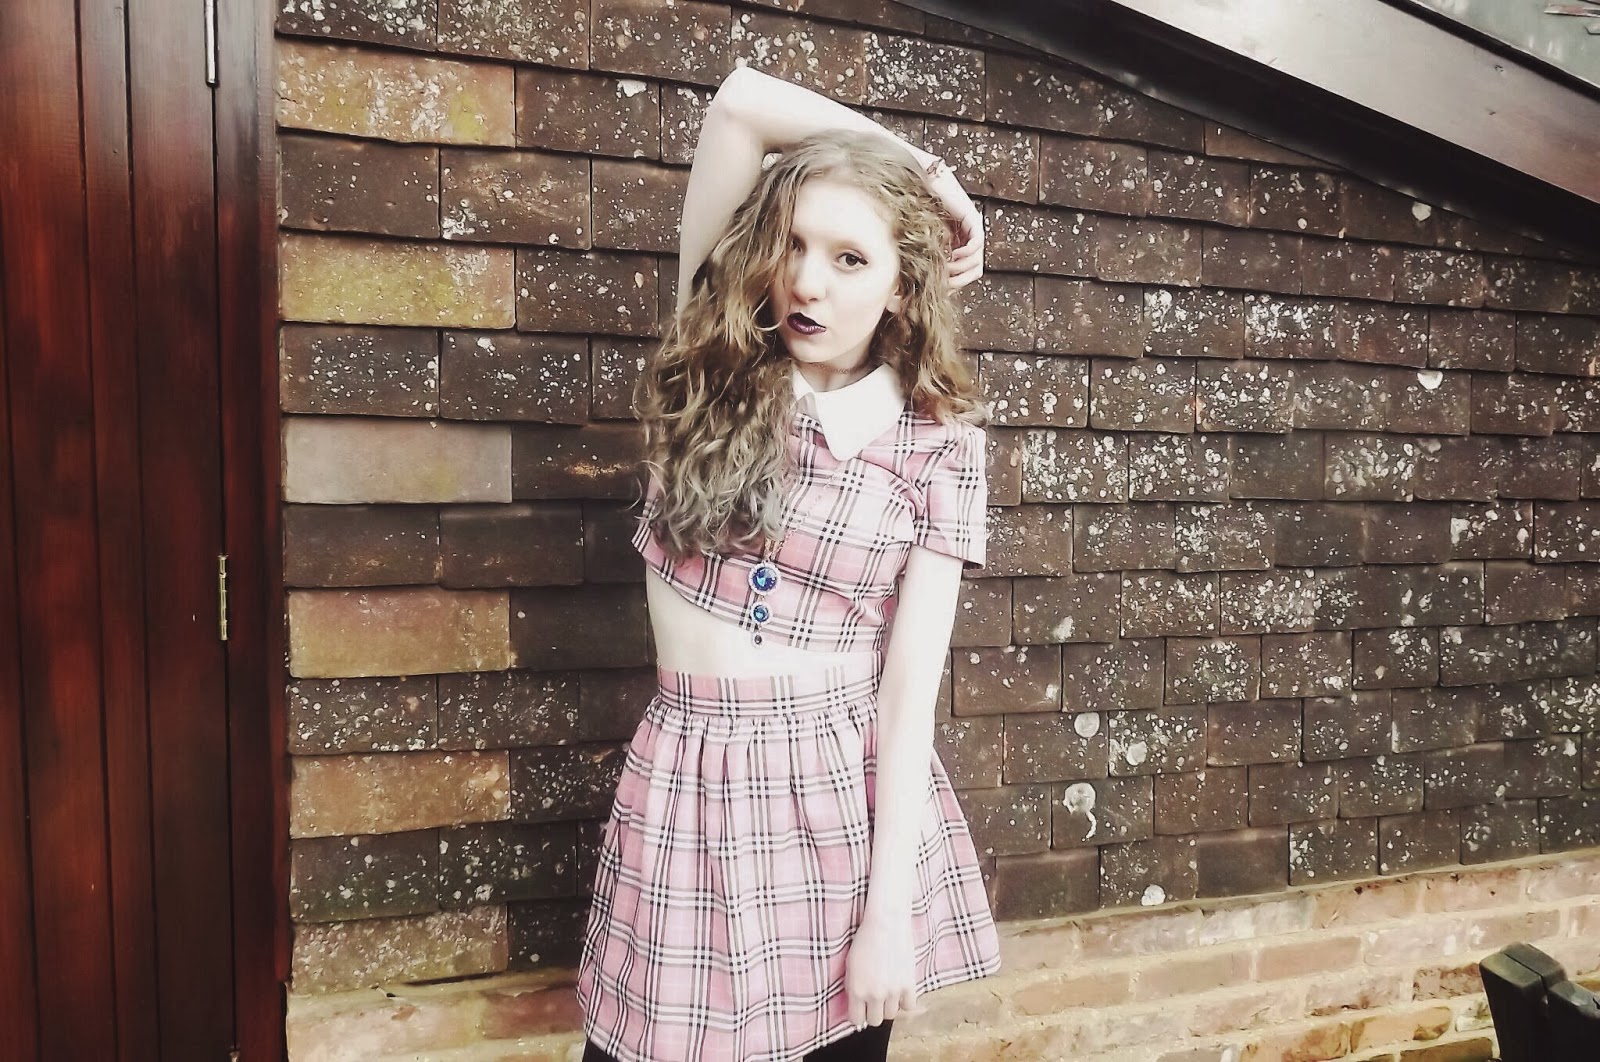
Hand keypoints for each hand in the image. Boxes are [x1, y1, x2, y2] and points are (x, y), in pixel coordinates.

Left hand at [843, 911, 921, 1026]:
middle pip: (875, 1021)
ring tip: (887, 991)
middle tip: (874, 999)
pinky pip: (908, 1006)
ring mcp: (893, 991)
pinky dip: (905, 1001)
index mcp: (856, 990)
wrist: (886, 923)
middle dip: (873, 1011)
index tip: (860, 1008)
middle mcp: (875, 994)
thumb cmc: (864, 941)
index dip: (858, 1015)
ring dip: (888, 1006)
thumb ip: (852, 988)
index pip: (856, 1020)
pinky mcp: (909, 984)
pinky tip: (900, 991)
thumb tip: (856, 1005)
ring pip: (891, 1014)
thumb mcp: (850, 966)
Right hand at [922, 159, 983, 289]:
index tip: (939, 287)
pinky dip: (967, 254)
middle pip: (973, 271)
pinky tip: (953, 255)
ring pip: (977, 261)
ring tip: (946, 268)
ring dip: (961, 269)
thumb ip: (920, 259)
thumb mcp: (915, 241)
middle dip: (958, 281)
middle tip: (944, 283)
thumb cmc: (910, 207)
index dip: (953, 285)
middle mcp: (965, 238)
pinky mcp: (972, 219)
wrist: (917, 180)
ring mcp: (971, 229)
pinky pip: (977, 244)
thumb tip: (910, 287)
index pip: (963, 273)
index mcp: (952, 244)